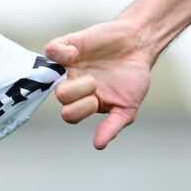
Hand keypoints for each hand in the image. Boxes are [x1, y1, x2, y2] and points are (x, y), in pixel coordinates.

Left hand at [44, 19, 154, 149]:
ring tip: (90, 72)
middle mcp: (73, 84)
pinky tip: (76, 53)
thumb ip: (112, 127)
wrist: (139, 45)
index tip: (98, 100)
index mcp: (85, 101)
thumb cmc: (133, 78)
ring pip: (52, 77)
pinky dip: (60, 53)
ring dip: (72, 77)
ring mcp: (69, 65)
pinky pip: (51, 51)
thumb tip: (99, 145)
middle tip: (95, 83)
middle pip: (60, 96)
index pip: (69, 114)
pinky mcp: (69, 45)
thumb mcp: (127, 108)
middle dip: (77, 93)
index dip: (81, 110)